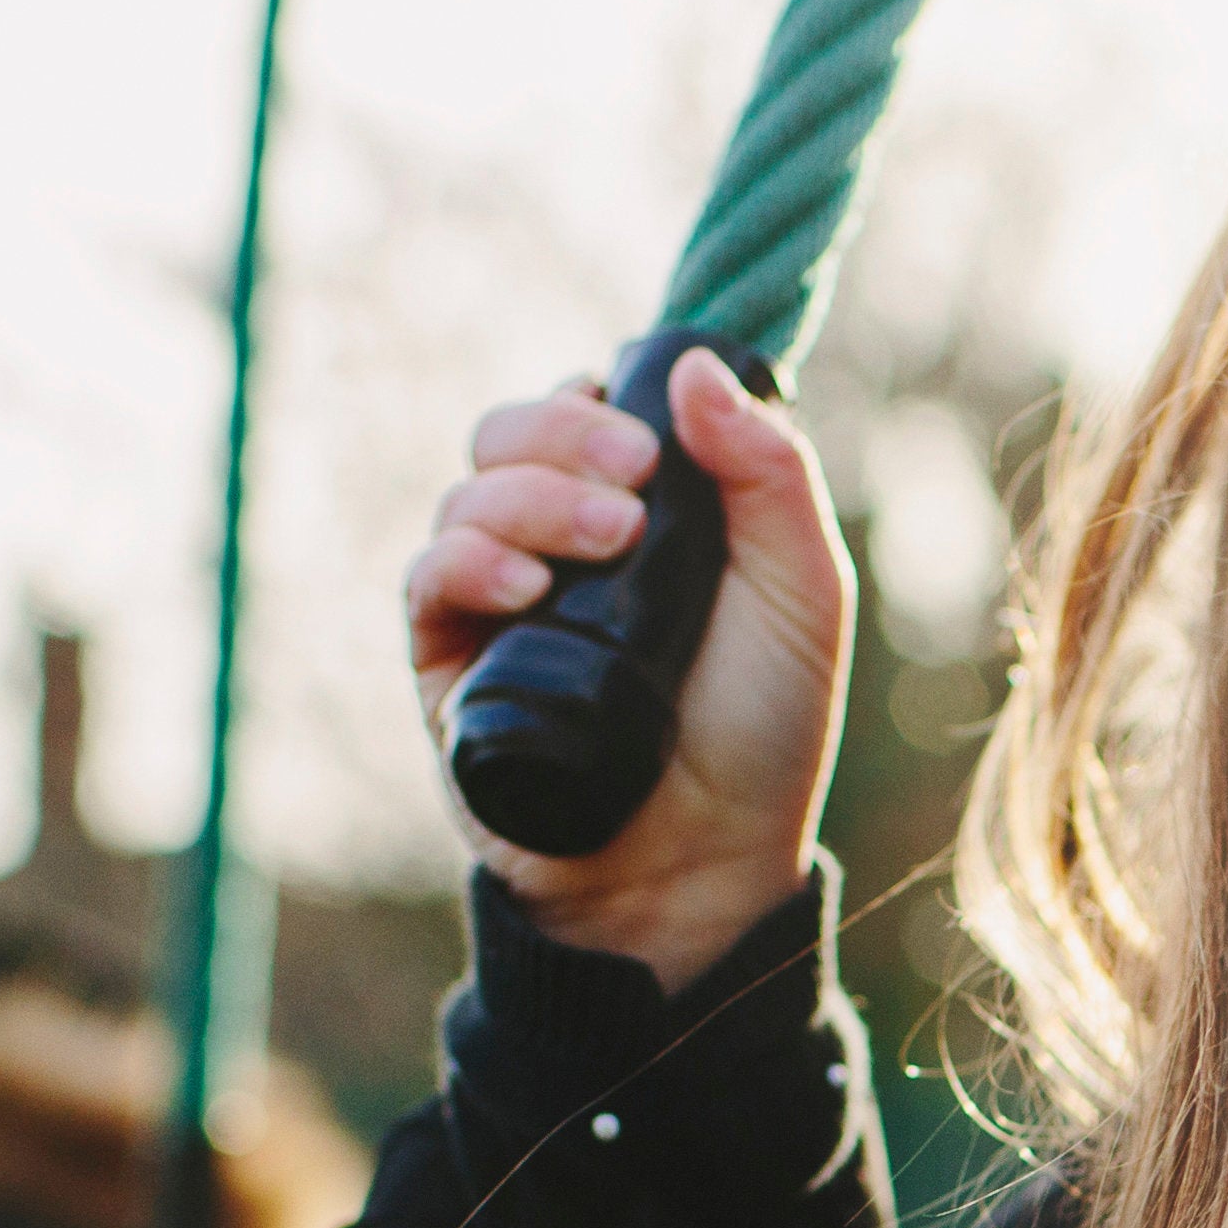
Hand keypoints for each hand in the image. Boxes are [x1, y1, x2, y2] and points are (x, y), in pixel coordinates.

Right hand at [404, 346, 852, 995]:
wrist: (704, 865)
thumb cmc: (763, 731)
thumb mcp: (803, 591)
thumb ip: (769, 472)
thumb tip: (691, 363)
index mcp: (636, 512)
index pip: (584, 411)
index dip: (600, 403)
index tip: (653, 437)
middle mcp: (555, 546)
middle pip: (510, 433)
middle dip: (564, 435)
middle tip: (635, 482)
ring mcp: (494, 601)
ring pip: (466, 493)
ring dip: (530, 496)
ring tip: (605, 541)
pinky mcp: (448, 666)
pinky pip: (424, 579)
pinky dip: (467, 561)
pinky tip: (523, 584)